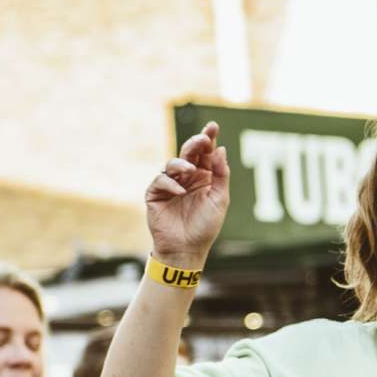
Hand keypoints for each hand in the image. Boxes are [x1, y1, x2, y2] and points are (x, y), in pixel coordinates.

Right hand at [144, 123, 230, 267]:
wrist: (187, 250)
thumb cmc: (205, 227)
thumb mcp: (220, 200)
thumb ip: (221, 175)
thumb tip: (221, 149)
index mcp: (204, 177)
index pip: (206, 153)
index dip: (208, 138)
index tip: (213, 126)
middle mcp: (186, 177)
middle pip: (189, 153)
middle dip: (195, 143)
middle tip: (202, 139)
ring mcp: (170, 185)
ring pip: (172, 163)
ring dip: (182, 162)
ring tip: (191, 169)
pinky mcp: (155, 194)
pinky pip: (160, 180)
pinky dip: (170, 183)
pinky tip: (180, 191)